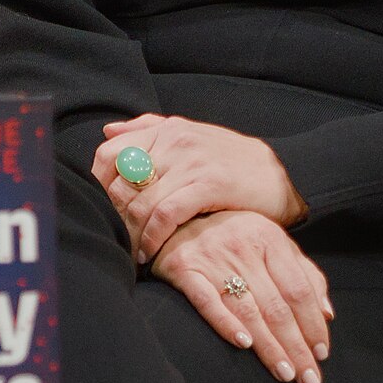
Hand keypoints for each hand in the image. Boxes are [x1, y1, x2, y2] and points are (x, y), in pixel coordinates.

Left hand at [92, 114, 305, 264]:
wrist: (284, 174)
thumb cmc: (232, 162)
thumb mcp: (191, 136)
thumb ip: (149, 130)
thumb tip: (108, 131)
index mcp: (166, 129)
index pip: (108, 153)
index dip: (98, 186)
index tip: (102, 211)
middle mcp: (174, 141)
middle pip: (119, 181)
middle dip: (113, 215)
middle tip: (114, 238)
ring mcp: (191, 161)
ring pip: (140, 202)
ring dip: (131, 233)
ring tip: (130, 251)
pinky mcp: (208, 184)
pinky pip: (165, 214)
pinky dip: (152, 237)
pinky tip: (150, 253)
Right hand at [150, 212, 332, 382]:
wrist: (178, 217)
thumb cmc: (234, 235)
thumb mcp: (273, 244)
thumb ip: (303, 274)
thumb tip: (327, 314)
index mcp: (270, 239)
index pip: (299, 289)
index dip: (313, 324)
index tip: (321, 354)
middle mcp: (244, 247)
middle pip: (276, 306)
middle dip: (295, 346)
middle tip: (308, 378)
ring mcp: (212, 258)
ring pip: (247, 310)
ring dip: (268, 346)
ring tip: (284, 373)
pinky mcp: (184, 269)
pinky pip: (207, 301)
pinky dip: (225, 323)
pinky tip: (243, 344)